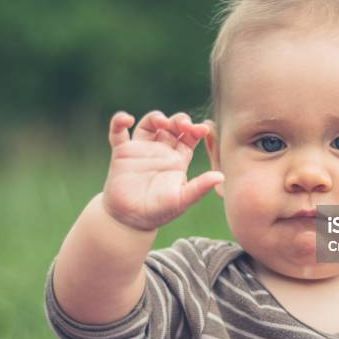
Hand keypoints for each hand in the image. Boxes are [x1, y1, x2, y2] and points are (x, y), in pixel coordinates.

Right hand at [102, 110, 223, 230]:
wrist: (130, 221)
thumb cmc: (159, 212)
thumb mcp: (181, 200)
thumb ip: (199, 188)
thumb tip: (221, 177)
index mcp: (178, 159)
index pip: (190, 137)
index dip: (196, 129)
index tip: (202, 129)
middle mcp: (161, 151)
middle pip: (172, 126)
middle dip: (179, 120)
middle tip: (182, 125)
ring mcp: (141, 150)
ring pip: (149, 123)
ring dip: (156, 117)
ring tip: (161, 122)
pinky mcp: (121, 153)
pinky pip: (117, 132)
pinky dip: (119, 121)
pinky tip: (127, 119)